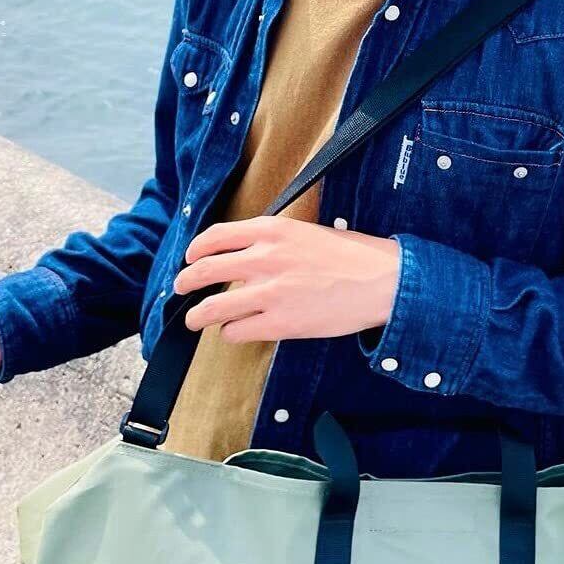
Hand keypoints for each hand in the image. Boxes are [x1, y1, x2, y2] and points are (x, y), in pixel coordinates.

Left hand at [172, 216, 400, 342]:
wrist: (382, 281)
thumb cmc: (353, 256)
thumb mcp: (308, 232)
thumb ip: (275, 240)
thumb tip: (248, 255)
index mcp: (272, 231)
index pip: (216, 236)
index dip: (196, 249)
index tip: (190, 257)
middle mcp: (264, 258)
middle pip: (205, 270)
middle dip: (186, 282)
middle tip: (181, 289)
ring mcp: (270, 292)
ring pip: (213, 307)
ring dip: (198, 315)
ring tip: (194, 320)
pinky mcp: (279, 322)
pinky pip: (237, 330)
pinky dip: (229, 333)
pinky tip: (233, 332)